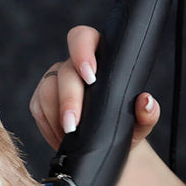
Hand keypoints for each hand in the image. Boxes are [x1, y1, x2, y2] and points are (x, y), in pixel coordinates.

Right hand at [30, 26, 159, 149]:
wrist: (106, 146)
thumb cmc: (124, 129)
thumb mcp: (139, 124)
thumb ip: (148, 114)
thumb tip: (145, 102)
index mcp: (100, 57)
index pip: (84, 39)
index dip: (82, 53)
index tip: (90, 77)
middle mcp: (73, 65)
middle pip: (65, 73)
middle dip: (68, 100)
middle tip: (73, 126)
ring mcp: (54, 81)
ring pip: (46, 91)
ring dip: (56, 116)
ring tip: (68, 136)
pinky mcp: (39, 99)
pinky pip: (37, 109)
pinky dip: (47, 126)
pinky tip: (59, 136)